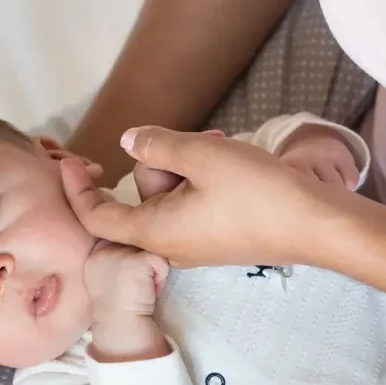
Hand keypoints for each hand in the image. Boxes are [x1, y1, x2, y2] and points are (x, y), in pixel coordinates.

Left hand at [61, 126, 349, 267]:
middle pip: (141, 197)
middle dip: (160, 162)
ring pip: (171, 196)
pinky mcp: (218, 238)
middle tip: (196, 140)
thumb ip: (156, 146)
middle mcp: (171, 244)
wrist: (315, 225)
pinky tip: (230, 161)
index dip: (77, 190)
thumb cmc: (258, 193)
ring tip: (220, 145)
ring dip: (188, 165)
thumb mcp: (201, 156)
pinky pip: (194, 203)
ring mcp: (196, 244)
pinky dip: (203, 179)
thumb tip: (128, 141)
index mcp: (156, 231)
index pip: (97, 218)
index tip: (69, 162)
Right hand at [84, 240, 168, 317]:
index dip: (133, 260)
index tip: (128, 283)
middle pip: (139, 244)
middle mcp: (103, 248)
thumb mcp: (108, 278)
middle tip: (135, 287)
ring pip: (151, 251)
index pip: (123, 240)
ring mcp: (118, 252)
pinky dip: (161, 279)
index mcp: (94, 253)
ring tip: (142, 289)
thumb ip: (116, 259)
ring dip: (153, 271)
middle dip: (143, 265)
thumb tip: (137, 250)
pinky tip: (149, 292)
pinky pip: (161, 262)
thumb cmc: (119, 307)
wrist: (121, 327)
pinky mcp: (136, 260)